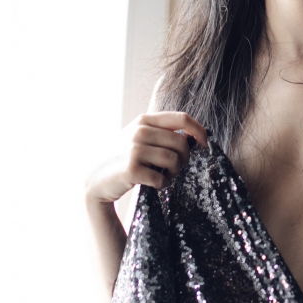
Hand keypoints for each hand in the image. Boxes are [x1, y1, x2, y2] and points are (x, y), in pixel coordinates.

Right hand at [84, 111, 209, 203]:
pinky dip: (163, 184)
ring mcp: (134, 149)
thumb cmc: (125, 158)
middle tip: (175, 168)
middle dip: (184, 159)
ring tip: (164, 176)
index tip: (204, 144)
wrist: (97, 179)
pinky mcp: (132, 169)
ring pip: (174, 161)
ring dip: (174, 173)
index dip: (199, 130)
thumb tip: (194, 137)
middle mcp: (139, 131)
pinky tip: (154, 184)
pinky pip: (162, 178)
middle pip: (181, 143)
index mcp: (144, 120)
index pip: (182, 118)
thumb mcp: (140, 137)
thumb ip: (163, 133)